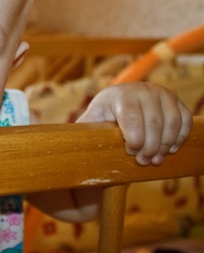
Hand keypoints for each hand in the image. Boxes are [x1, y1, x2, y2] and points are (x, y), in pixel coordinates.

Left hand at [77, 83, 191, 165]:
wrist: (121, 103)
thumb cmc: (103, 117)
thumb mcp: (91, 122)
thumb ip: (83, 130)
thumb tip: (68, 144)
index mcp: (118, 95)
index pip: (131, 118)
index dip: (134, 139)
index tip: (130, 152)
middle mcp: (142, 90)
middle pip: (153, 123)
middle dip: (150, 147)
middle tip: (144, 162)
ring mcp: (161, 93)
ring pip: (171, 123)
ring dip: (165, 145)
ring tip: (156, 159)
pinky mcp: (176, 101)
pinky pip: (184, 120)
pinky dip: (179, 137)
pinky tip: (169, 149)